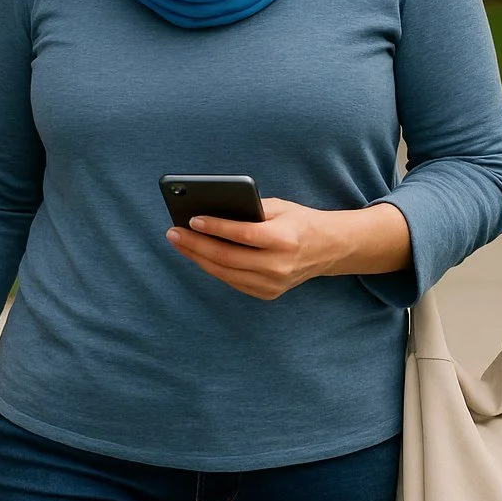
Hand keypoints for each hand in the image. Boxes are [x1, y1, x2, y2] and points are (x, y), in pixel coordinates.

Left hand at [165, 198, 336, 299]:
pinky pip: (232, 281)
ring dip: (197, 257)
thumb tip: (211, 210)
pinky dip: (212, 267)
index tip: (192, 219)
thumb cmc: (298, 221)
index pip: (243, 235)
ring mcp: (273, 284)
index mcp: (285, 239)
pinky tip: (197, 254)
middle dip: (196, 244)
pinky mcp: (268, 293)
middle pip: (227, 257)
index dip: (215, 228)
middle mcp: (279, 265)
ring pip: (225, 273)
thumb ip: (249, 209)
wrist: (327, 248)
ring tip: (179, 242)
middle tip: (173, 232)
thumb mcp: (279, 207)